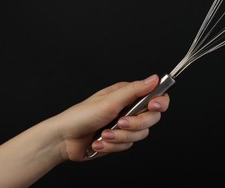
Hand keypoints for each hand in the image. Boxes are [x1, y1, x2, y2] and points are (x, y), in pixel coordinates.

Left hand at [52, 74, 169, 161]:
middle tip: (120, 122)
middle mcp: (129, 109)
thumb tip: (154, 79)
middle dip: (135, 124)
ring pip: (140, 134)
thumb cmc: (81, 115)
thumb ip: (135, 90)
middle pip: (151, 118)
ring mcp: (125, 125)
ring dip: (120, 136)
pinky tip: (100, 141)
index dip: (160, 102)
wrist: (65, 139)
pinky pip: (127, 145)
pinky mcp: (120, 139)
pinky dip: (112, 145)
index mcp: (128, 95)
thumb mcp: (110, 100)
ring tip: (104, 133)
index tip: (153, 106)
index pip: (156, 96)